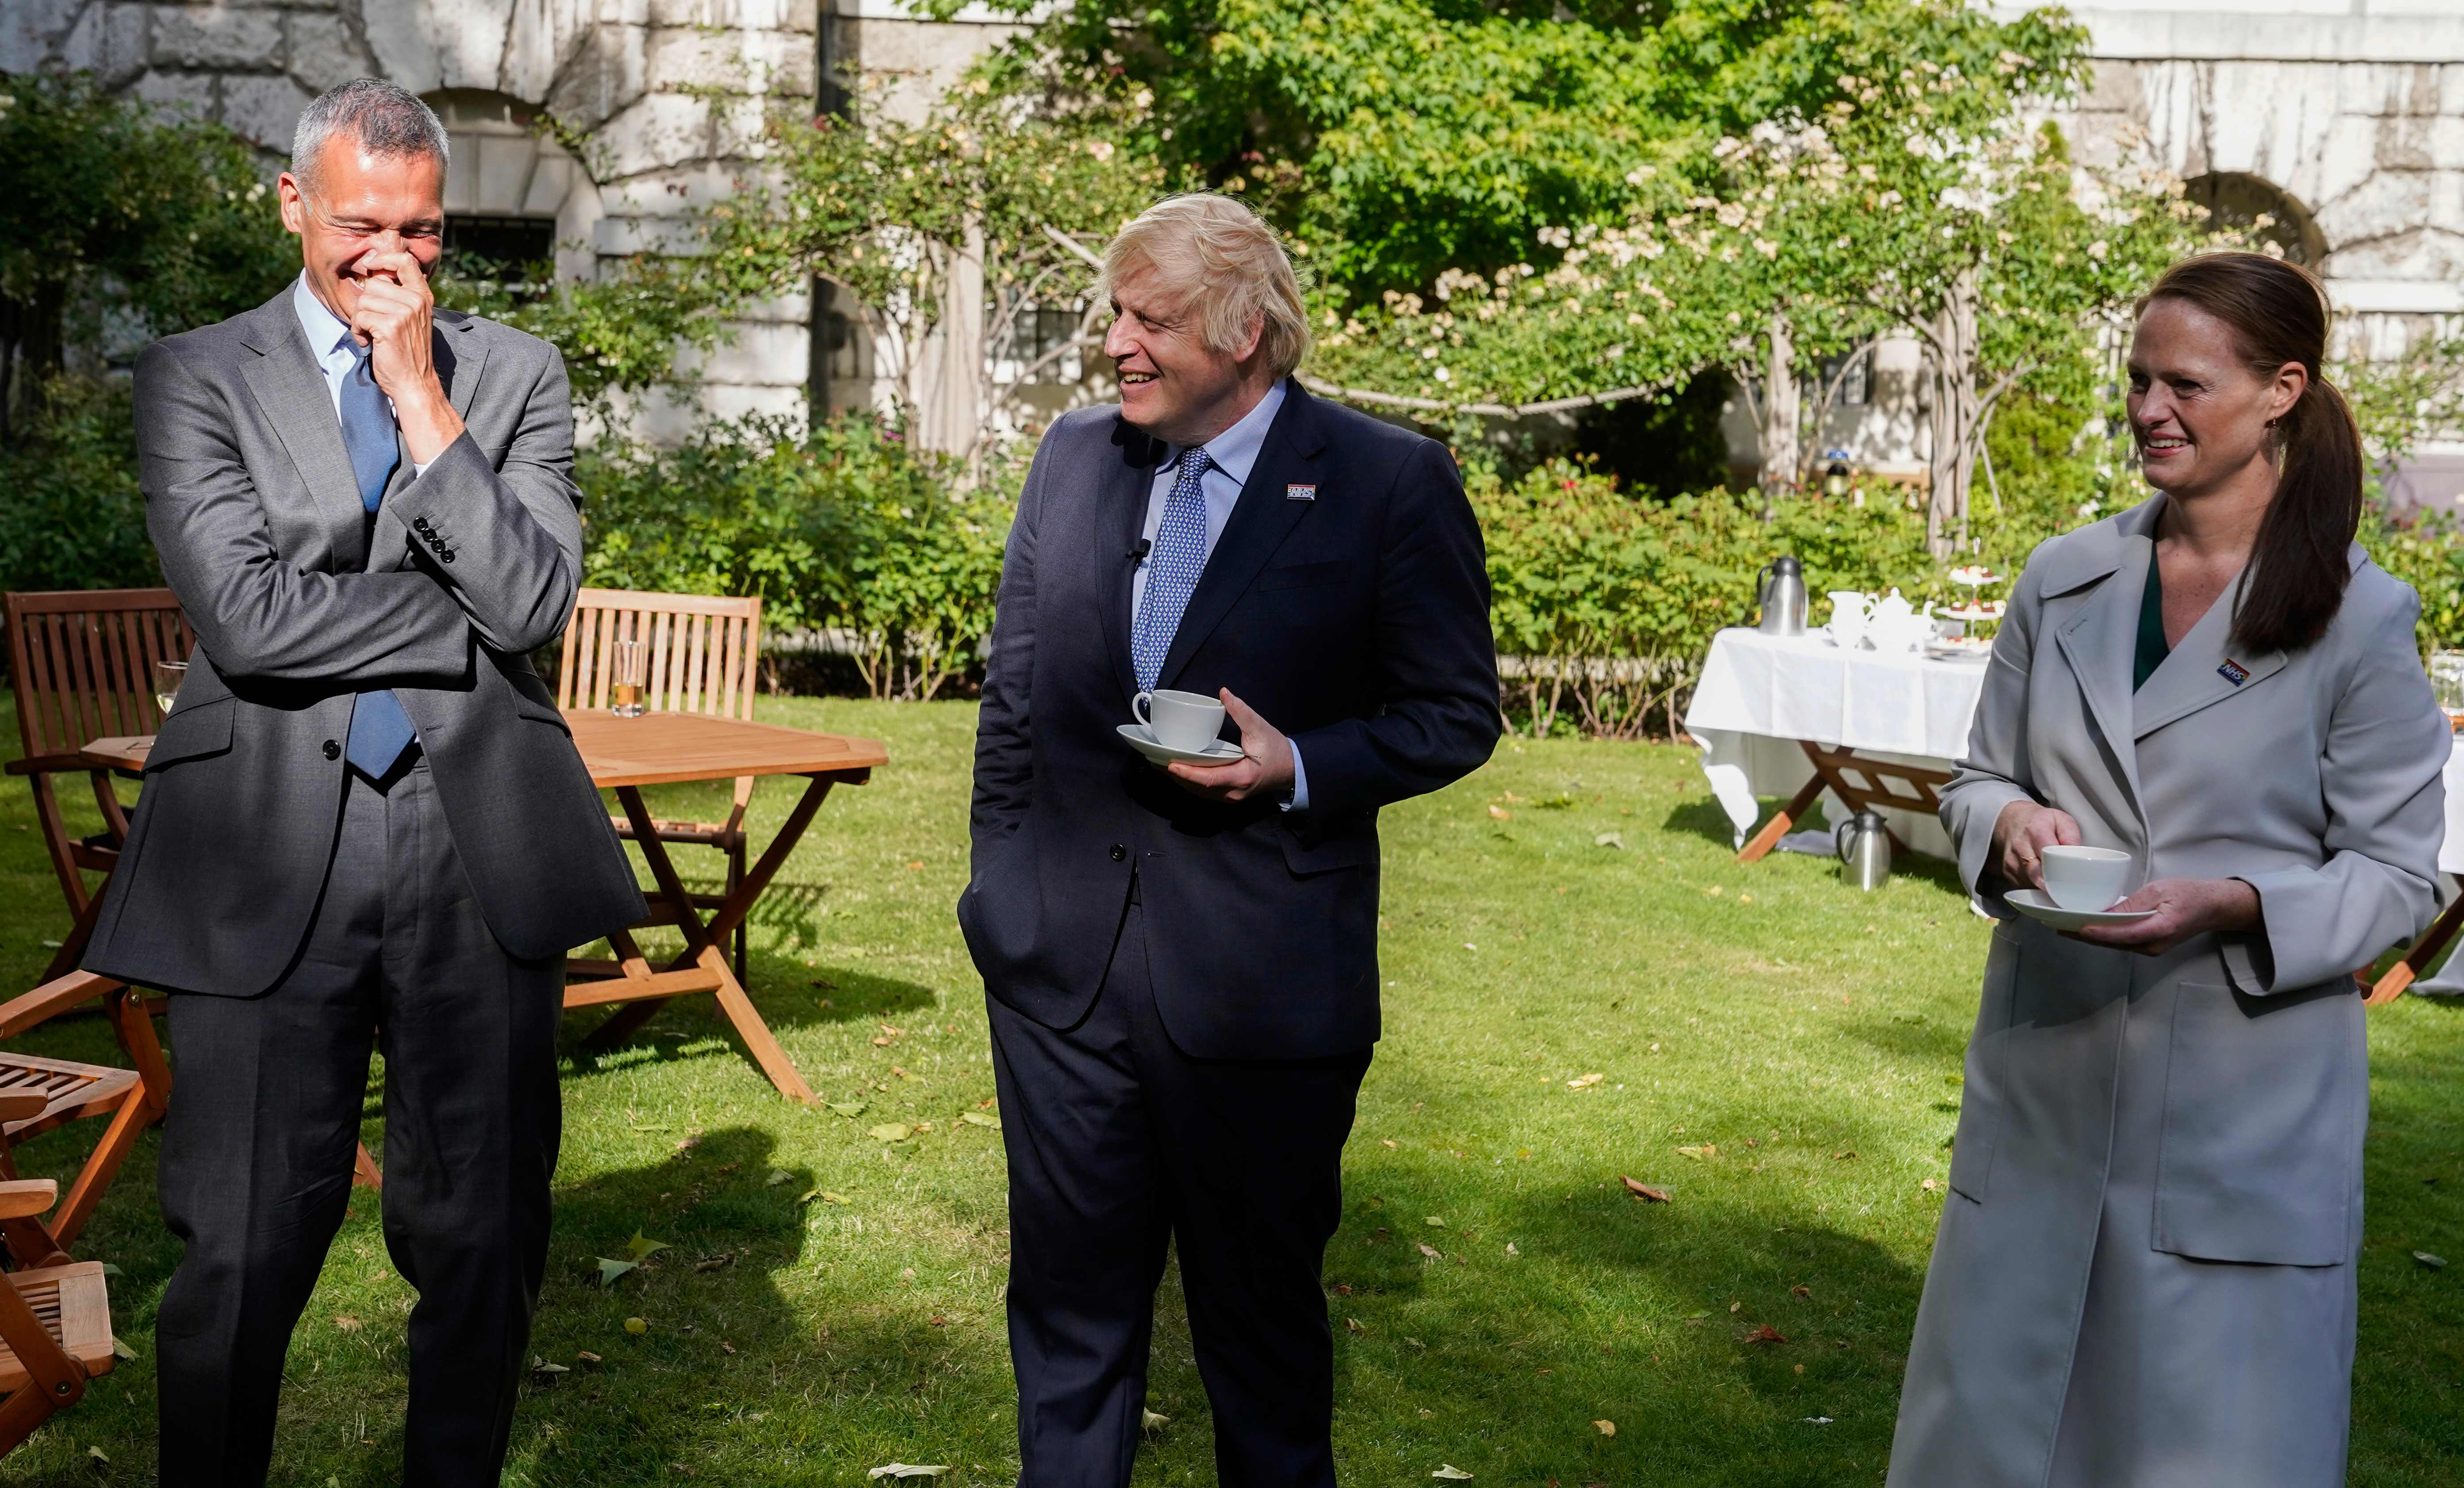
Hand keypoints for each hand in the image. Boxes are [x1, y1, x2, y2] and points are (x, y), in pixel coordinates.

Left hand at [349, 247, 463, 463]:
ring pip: (364, 300)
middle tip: (373, 324)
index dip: (383, 258)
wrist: (415, 383)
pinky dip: (357, 332)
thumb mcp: (411, 319)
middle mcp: (416, 301)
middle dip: (366, 304)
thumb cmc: (409, 353)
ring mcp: (405, 313)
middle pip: (374, 284)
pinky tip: (367, 343)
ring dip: (360, 320)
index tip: (371, 265)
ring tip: (371, 335)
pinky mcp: (390, 326)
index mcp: (423, 296)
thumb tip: (375, 276)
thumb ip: (399, 296)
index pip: (404, 260)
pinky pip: (360, 317)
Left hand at [1165, 689, 1294, 802]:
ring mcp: (1230, 797)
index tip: (1169, 763)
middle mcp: (1233, 792)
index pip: (1209, 778)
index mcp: (1242, 777)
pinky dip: (1190, 782)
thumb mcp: (1261, 728)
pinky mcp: (1228, 795)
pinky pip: (1204, 792)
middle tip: (1154, 760)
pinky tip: (1178, 771)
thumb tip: (1224, 693)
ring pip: (1199, 793)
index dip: (1187, 772)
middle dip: (1175, 775)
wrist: (1292, 770)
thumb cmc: (1277, 750)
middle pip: (1198, 788)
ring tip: (1160, 765)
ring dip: (1180, 780)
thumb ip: (1241, 712)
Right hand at [1991, 800, 2080, 892]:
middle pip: (2037, 873)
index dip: (2059, 868)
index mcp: (2035, 830)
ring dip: (2044, 885)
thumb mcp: (2059, 819)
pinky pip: (2023, 885)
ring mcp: (2010, 860)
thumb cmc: (2038, 822)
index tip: (2069, 876)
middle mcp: (2019, 846)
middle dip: (2052, 882)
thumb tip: (2074, 853)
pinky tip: (2040, 876)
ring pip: (2031, 883)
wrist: (2011, 821)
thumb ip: (2070, 834)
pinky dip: (2034, 885)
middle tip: (2064, 884)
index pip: (2047, 854)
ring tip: (2052, 877)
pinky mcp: (2006, 872)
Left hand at [2069, 877, 2260, 955]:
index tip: (2075, 928)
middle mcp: (2152, 945)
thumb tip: (2106, 913)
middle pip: (2111, 943)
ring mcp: (2150, 948)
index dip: (2097, 932)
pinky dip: (2102, 935)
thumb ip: (2134, 904)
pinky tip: (2085, 927)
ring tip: (2063, 926)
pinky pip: (2120, 942)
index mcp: (2159, 929)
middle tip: (2056, 925)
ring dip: (2090, 937)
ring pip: (2113, 944)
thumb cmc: (2188, 894)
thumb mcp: (2160, 891)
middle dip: (2083, 935)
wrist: (2212, 907)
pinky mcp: (2147, 945)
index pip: (2122, 935)